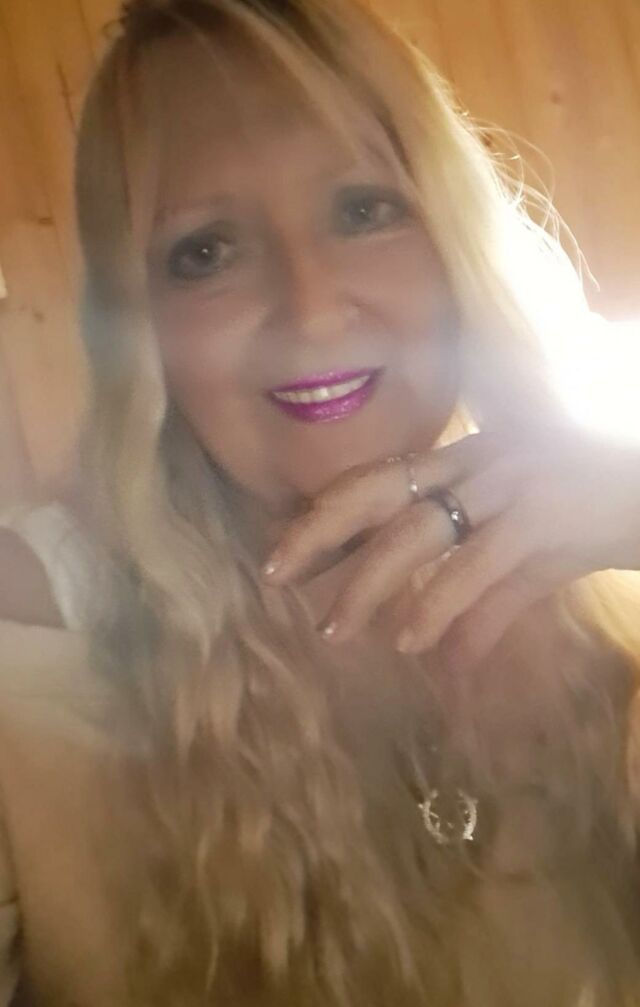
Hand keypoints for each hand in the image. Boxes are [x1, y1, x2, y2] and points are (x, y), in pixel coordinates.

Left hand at [262, 428, 639, 669]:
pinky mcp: (551, 523)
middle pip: (382, 495)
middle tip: (275, 576)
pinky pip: (484, 571)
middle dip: (322, 533)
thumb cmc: (600, 511)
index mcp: (471, 457)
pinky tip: (419, 644)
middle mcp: (484, 462)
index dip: (326, 512)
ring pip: (422, 536)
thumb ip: (488, 596)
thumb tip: (447, 656)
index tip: (281, 550)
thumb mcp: (533, 549)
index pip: (380, 478)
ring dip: (373, 586)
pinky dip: (448, 609)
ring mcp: (516, 488)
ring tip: (336, 631)